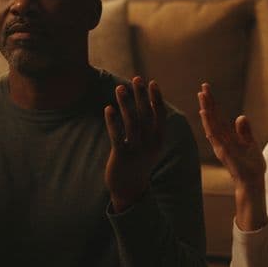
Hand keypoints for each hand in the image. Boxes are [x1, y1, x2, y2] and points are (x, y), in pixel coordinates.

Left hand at [104, 77, 167, 211]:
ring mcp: (136, 150)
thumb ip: (149, 126)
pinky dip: (112, 121)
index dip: (156, 98)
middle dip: (141, 95)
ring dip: (125, 103)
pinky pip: (117, 136)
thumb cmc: (138, 161)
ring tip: (120, 88)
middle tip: (136, 78)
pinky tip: (108, 108)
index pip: (159, 115)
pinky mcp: (121, 156)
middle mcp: (149, 144)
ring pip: (131, 122)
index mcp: (158, 139)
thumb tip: (147, 103)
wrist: (130, 188)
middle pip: (145, 114)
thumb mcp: (149, 145)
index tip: (152, 82)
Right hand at [198, 83, 267, 230]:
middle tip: (202, 87)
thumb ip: (245, 131)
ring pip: (212, 125)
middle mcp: (221, 140)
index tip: (207, 90)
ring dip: (207, 110)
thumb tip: (241, 116)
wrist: (253, 183)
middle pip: (213, 118)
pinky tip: (205, 114)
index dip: (213, 104)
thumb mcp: (250, 144)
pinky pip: (215, 136)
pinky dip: (209, 125)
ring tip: (202, 97)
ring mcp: (221, 146)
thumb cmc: (251, 166)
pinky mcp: (225, 152)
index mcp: (228, 137)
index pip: (218, 117)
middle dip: (208, 103)